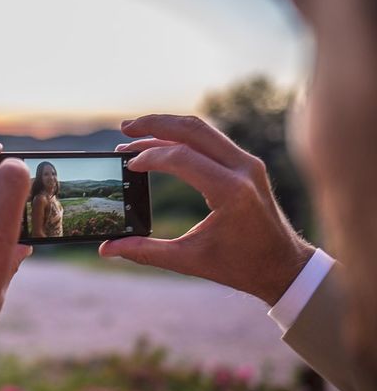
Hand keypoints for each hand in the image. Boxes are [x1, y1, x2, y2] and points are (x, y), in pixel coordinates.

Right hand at [99, 114, 313, 305]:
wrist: (283, 266)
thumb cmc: (239, 266)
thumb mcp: (188, 260)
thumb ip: (145, 251)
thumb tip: (107, 248)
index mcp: (231, 192)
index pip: (181, 158)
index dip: (149, 156)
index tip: (127, 165)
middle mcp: (243, 169)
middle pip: (191, 129)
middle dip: (154, 124)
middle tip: (123, 129)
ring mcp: (248, 163)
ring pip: (202, 129)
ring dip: (167, 126)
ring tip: (136, 130)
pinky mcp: (247, 164)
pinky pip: (211, 140)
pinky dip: (183, 137)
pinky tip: (161, 142)